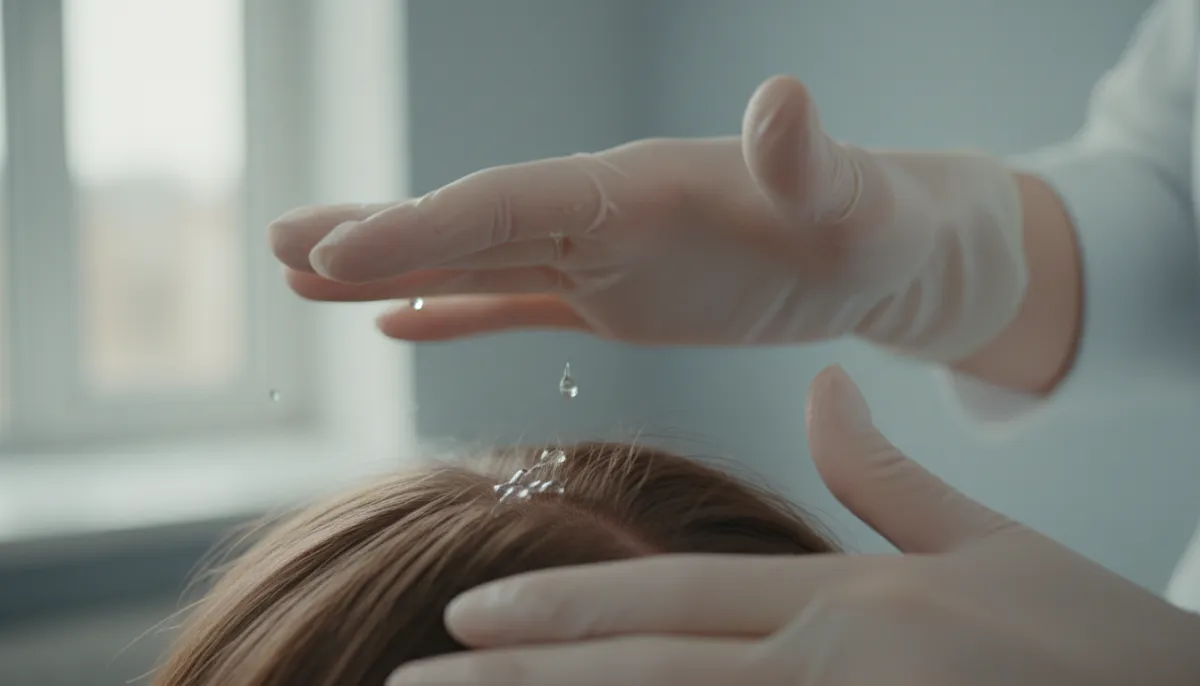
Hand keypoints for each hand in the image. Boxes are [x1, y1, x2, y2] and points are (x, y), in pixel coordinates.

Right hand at [270, 76, 1026, 362]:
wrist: (875, 250)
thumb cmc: (871, 226)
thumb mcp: (851, 201)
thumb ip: (808, 160)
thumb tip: (783, 96)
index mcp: (635, 188)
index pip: (508, 202)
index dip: (420, 226)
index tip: (333, 250)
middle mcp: (600, 214)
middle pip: (468, 224)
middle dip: (374, 238)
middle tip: (277, 244)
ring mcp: (600, 257)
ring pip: (476, 263)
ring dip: (392, 270)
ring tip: (304, 275)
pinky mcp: (614, 298)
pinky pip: (517, 306)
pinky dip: (454, 312)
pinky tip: (398, 324)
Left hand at [386, 366, 1199, 685]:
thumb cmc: (1088, 642)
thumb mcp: (985, 543)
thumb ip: (884, 472)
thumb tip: (818, 386)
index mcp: (844, 600)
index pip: (670, 600)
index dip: (562, 608)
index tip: (469, 611)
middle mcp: (825, 666)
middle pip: (641, 671)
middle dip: (517, 676)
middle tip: (410, 676)